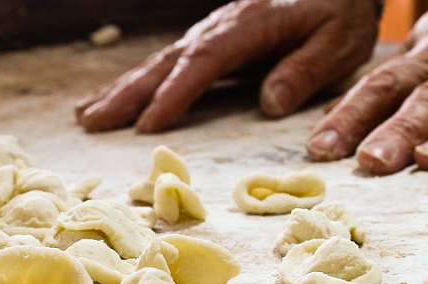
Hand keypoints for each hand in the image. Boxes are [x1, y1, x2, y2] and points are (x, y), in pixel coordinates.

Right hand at [75, 0, 378, 132]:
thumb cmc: (340, 13)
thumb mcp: (340, 42)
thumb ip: (306, 70)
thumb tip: (270, 103)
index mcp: (251, 25)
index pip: (206, 61)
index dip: (176, 92)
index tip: (150, 124)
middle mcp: (222, 26)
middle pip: (168, 60)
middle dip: (129, 93)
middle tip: (92, 122)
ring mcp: (212, 32)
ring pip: (159, 61)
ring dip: (123, 89)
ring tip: (87, 115)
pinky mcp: (211, 42)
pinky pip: (168, 64)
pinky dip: (139, 82)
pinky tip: (117, 98)